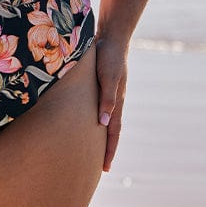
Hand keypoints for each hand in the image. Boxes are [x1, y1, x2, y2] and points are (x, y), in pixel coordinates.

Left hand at [95, 35, 128, 171]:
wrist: (112, 37)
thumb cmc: (109, 57)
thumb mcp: (108, 78)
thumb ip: (106, 99)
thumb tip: (103, 124)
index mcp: (116, 102)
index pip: (113, 132)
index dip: (109, 150)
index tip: (105, 168)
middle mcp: (113, 100)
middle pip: (111, 130)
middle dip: (106, 148)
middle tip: (101, 168)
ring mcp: (108, 93)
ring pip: (106, 119)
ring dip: (101, 135)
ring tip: (93, 149)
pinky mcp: (101, 85)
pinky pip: (100, 107)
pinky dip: (97, 119)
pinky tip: (89, 121)